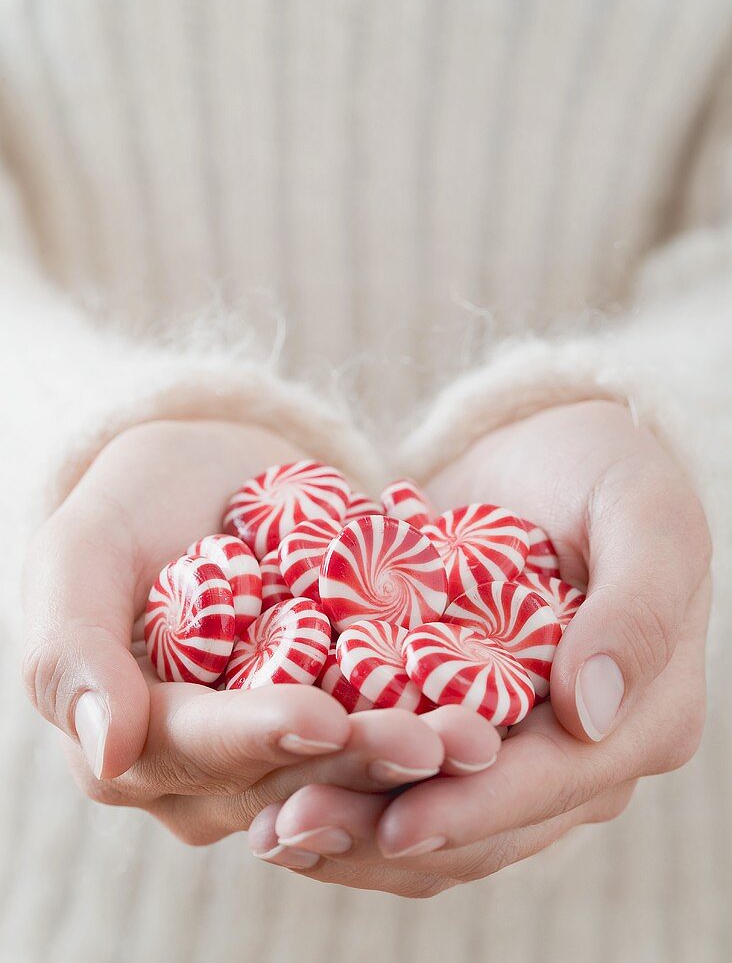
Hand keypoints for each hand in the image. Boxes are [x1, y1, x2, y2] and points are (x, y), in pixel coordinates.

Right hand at [22, 419, 494, 851]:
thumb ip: (71, 650)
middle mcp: (215, 768)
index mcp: (139, 745)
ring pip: (354, 760)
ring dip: (419, 748)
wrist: (203, 474)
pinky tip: (495, 694)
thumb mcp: (78, 555)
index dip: (260, 737)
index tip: (323, 717)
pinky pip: (391, 715)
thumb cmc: (127, 508)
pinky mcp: (343, 708)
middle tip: (442, 739)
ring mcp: (285, 744)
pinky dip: (437, 704)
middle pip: (292, 772)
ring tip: (484, 727)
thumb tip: (106, 754)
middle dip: (365, 759)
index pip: (200, 750)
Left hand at [249, 400, 710, 893]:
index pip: (556, 783)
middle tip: (290, 831)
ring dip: (355, 830)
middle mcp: (587, 754)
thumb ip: (636, 607)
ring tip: (268, 828)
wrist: (546, 450)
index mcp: (647, 719)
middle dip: (389, 833)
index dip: (476, 809)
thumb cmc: (605, 469)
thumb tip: (592, 713)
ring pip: (440, 817)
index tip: (396, 826)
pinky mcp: (463, 724)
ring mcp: (521, 747)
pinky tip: (274, 788)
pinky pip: (407, 776)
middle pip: (487, 823)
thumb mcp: (641, 512)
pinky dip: (348, 784)